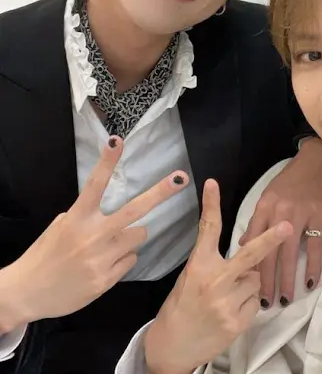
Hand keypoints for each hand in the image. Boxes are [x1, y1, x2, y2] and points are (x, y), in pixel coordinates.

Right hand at [0, 136, 187, 329]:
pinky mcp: (107, 279)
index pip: (94, 184)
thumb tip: (109, 212)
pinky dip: (122, 259)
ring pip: (139, 235)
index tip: (117, 141)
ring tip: (110, 245)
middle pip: (134, 210)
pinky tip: (103, 265)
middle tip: (180, 178)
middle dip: (160, 193)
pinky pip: (130, 260)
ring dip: (131, 236)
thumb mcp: (60, 227)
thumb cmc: (45, 254)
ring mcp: (102, 258)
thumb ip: (85, 216)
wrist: (27, 293)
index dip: (107, 162)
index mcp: (77, 218)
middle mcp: (92, 236)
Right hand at [144, 179, 292, 373]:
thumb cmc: (179, 307)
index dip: (211, 204)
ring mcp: (227, 303)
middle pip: (250, 255)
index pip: (207, 229)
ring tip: (229, 295)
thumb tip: (244, 251)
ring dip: (249, 283)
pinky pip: (255, 303)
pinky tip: (231, 311)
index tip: (213, 183)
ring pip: (255, 280)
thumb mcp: (189, 277)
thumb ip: (213, 263)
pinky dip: (248, 303)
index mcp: (198, 266)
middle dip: (271, 239)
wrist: (172, 347)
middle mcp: (214, 281)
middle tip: (288, 225)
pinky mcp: (237, 322)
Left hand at [240, 137, 321, 306]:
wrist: (318, 160)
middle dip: (265, 280)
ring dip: (287, 279)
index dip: (248, 266)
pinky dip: (312, 267)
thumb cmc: (293, 179)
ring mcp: (299, 215)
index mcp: (263, 208)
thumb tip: (242, 243)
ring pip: (289, 254)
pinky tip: (310, 283)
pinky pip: (314, 247)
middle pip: (268, 252)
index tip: (244, 287)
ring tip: (285, 299)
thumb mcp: (269, 195)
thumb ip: (257, 220)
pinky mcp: (318, 216)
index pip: (252, 242)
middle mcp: (278, 213)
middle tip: (264, 303)